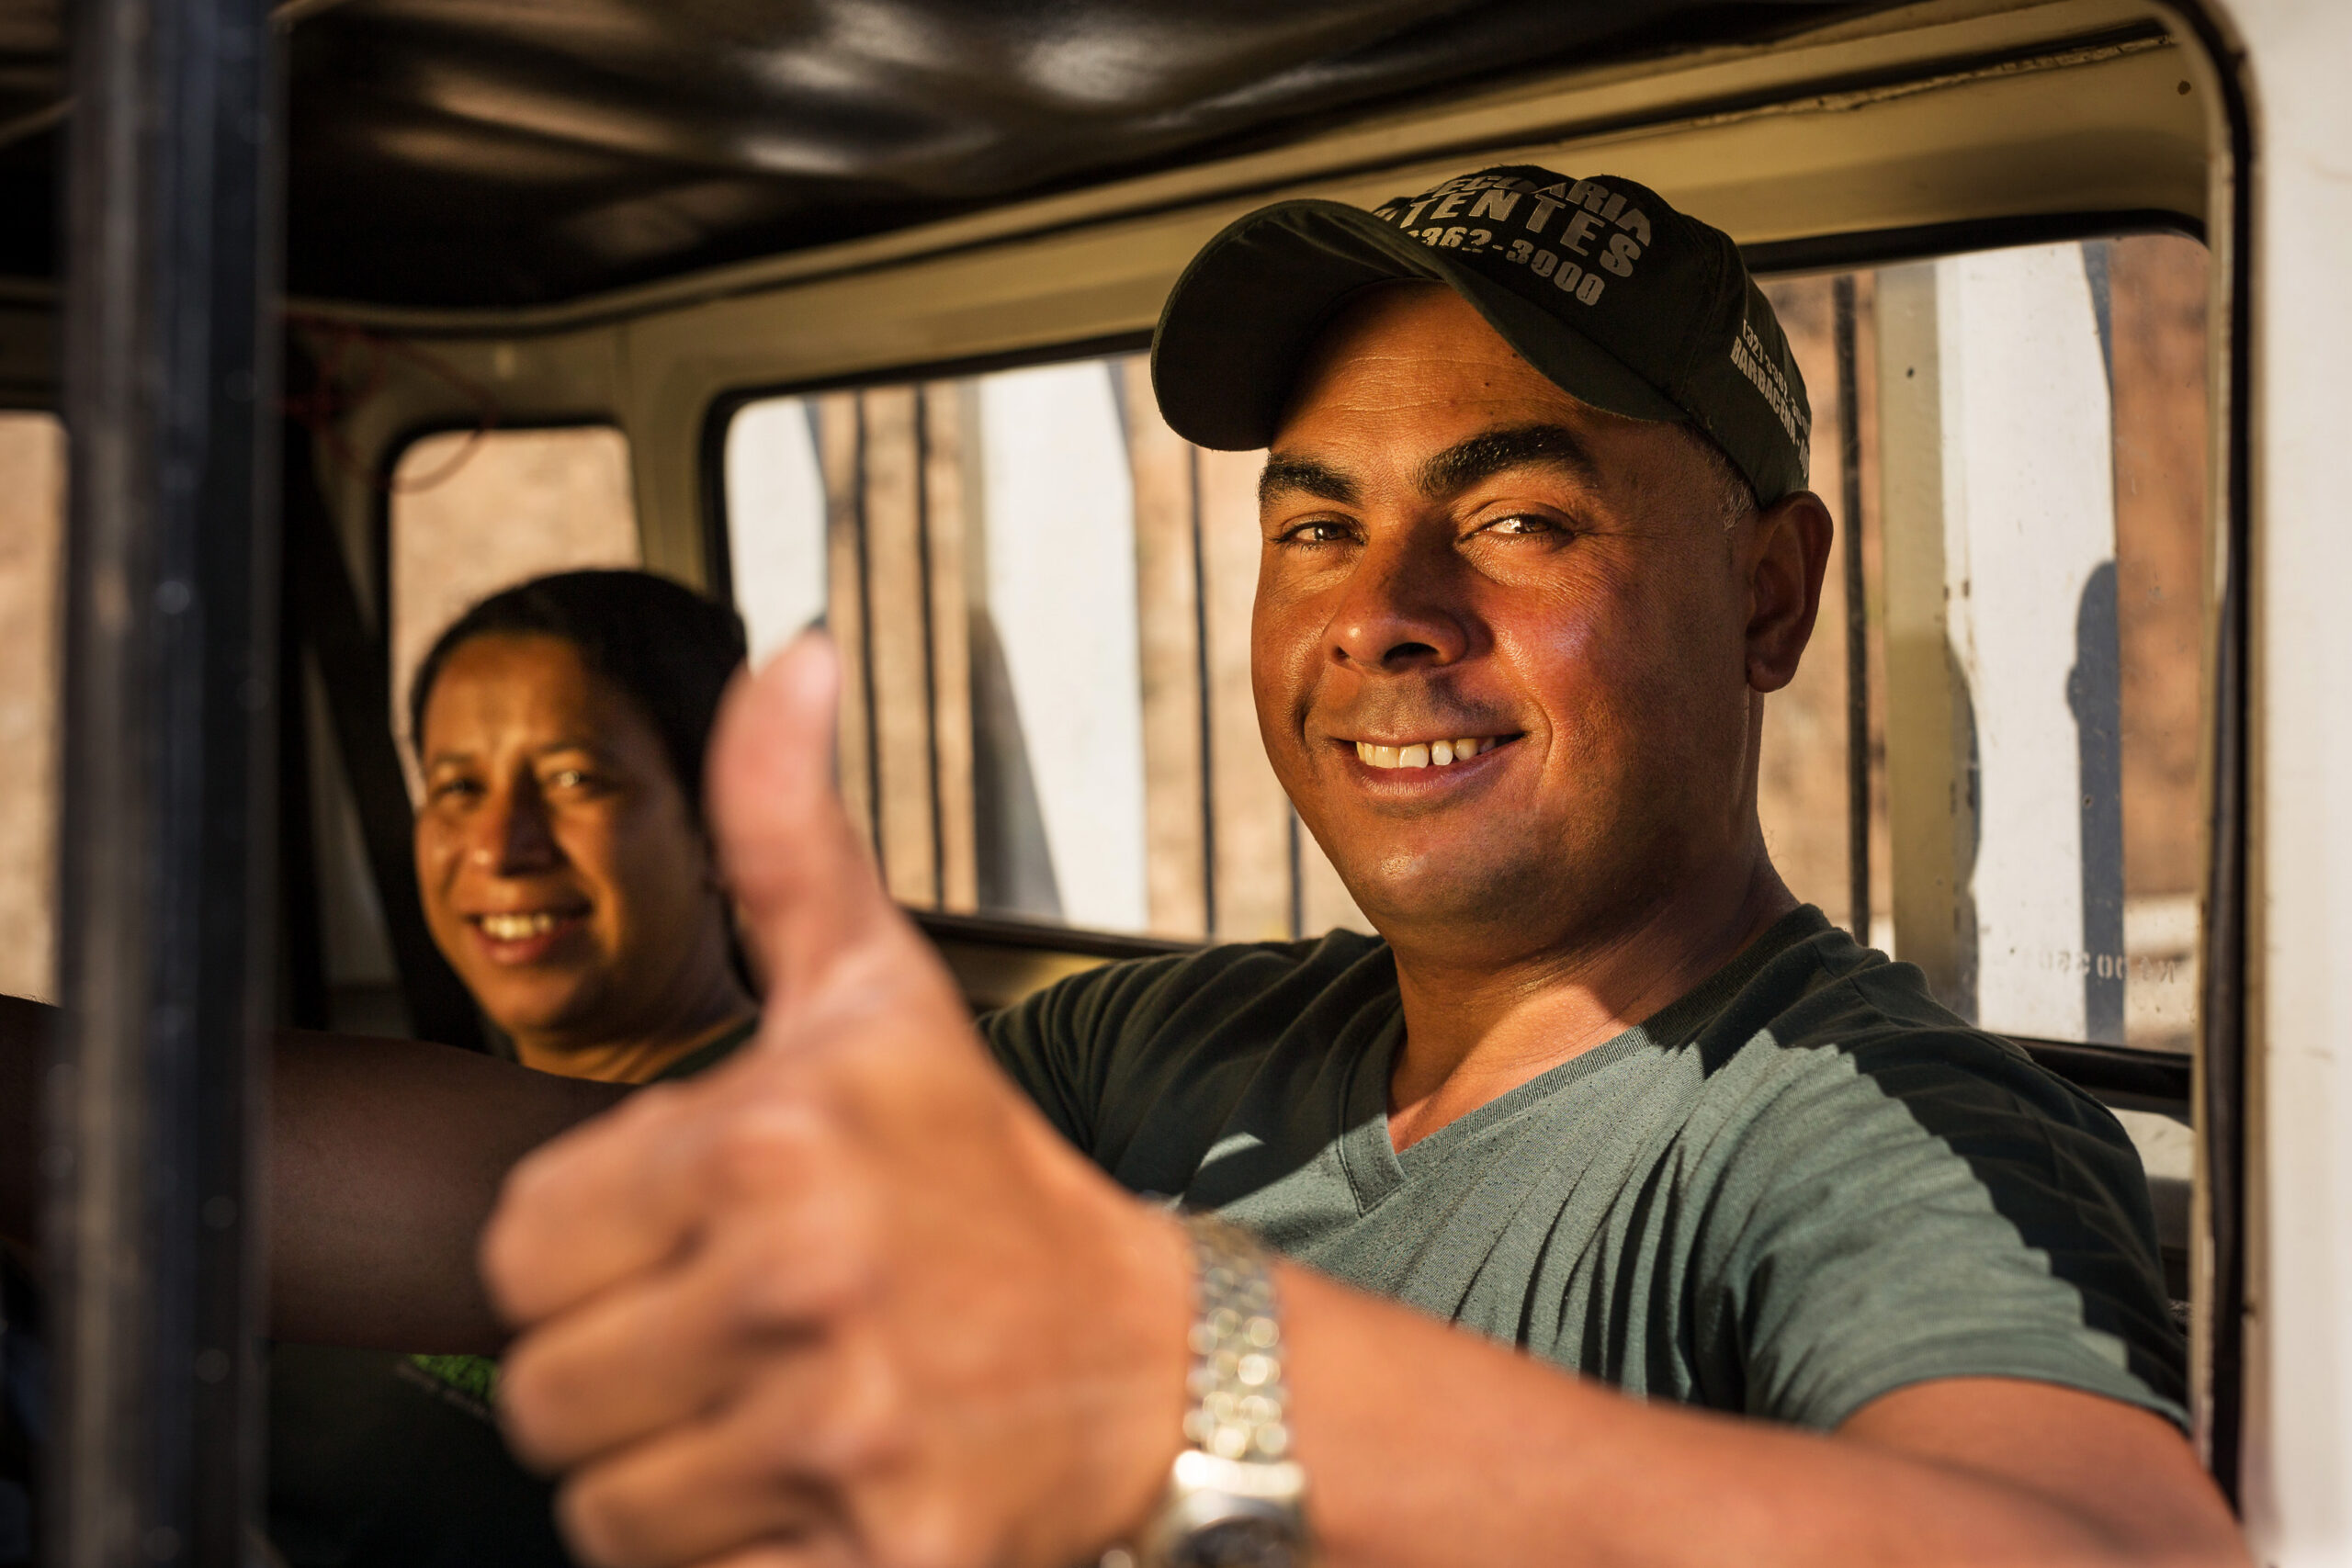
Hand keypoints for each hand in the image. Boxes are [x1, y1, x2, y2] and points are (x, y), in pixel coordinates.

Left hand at [481, 635, 1192, 1567]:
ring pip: (605, 1508)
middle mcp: (798, 1284)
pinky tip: (818, 1487)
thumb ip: (790, 829)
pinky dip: (735, 1556)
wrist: (1158, 1367)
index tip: (689, 1243)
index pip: (518, 1253)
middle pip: (545, 1393)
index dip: (588, 1256)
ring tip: (778, 1409)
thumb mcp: (880, 993)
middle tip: (738, 1336)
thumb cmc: (988, 1180)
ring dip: (671, 1473)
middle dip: (622, 1373)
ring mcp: (839, 1436)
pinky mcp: (879, 1560)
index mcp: (766, 1140)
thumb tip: (787, 654)